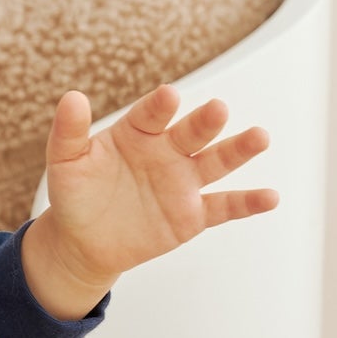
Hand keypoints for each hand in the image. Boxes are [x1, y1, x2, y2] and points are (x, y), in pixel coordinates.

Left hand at [22, 83, 277, 318]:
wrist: (83, 241)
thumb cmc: (76, 194)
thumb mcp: (66, 162)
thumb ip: (69, 131)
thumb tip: (71, 97)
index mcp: (138, 132)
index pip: (151, 115)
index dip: (160, 106)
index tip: (169, 96)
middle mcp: (168, 151)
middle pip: (192, 133)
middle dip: (205, 122)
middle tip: (218, 110)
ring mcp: (184, 182)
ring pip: (216, 162)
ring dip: (239, 150)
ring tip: (260, 137)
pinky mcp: (193, 215)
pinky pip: (224, 206)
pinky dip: (247, 203)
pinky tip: (270, 197)